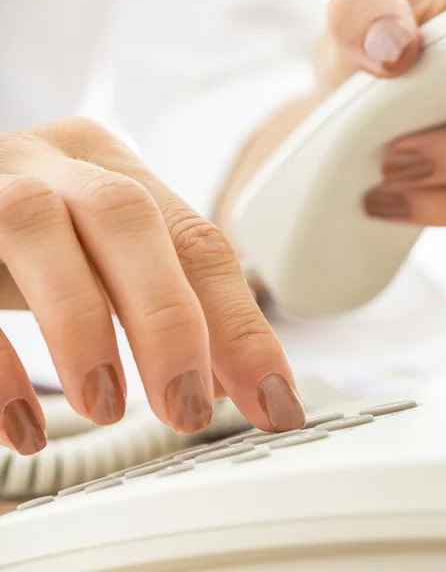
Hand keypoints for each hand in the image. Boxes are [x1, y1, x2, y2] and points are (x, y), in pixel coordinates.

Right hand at [0, 118, 304, 455]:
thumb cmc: (50, 234)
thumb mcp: (112, 254)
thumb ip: (168, 303)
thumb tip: (227, 381)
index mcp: (118, 170)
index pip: (199, 242)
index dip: (243, 328)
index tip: (274, 403)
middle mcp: (59, 164)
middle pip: (127, 216)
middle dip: (167, 321)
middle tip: (189, 410)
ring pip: (37, 225)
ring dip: (81, 329)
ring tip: (106, 408)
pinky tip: (25, 428)